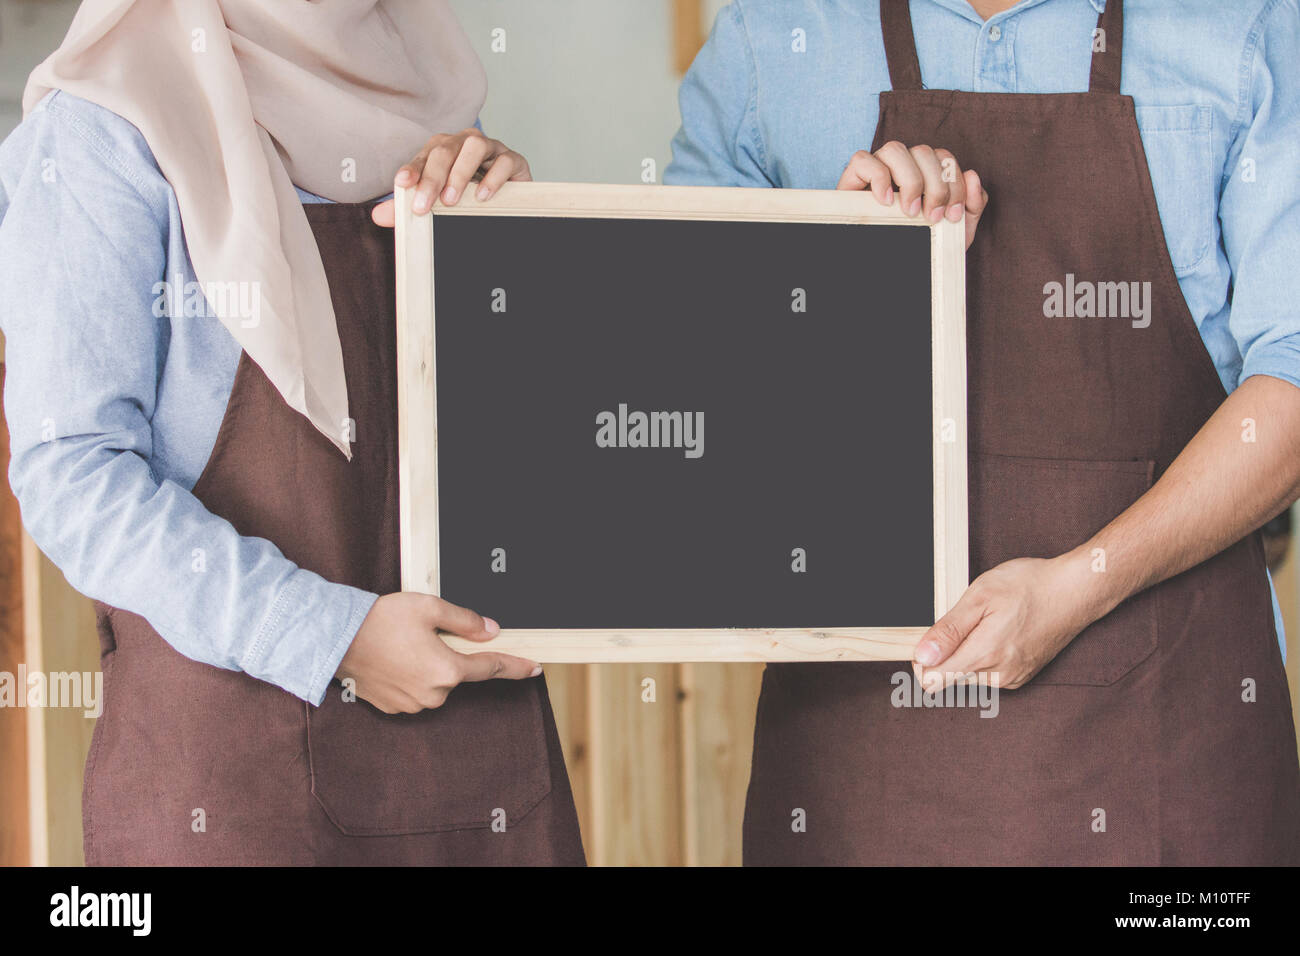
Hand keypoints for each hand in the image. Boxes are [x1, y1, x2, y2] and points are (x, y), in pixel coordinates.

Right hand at [337, 592, 538, 713]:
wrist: (334, 639)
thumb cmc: (381, 620)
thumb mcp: (430, 608)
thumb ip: (466, 620)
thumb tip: (491, 631)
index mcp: (447, 670)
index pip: (491, 668)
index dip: (516, 666)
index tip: (536, 668)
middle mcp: (433, 694)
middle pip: (457, 673)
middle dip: (448, 654)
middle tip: (422, 633)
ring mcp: (412, 705)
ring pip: (435, 682)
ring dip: (427, 665)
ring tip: (401, 643)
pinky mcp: (393, 708)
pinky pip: (414, 690)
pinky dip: (409, 675)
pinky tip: (392, 657)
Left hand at [371, 128, 531, 226]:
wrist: (509, 202)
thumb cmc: (469, 198)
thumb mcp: (438, 203)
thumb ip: (408, 208)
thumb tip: (378, 215)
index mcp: (444, 149)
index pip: (425, 154)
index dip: (413, 168)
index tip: (402, 184)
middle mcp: (465, 143)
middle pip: (445, 149)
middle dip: (432, 178)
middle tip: (424, 205)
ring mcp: (491, 149)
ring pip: (474, 146)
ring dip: (460, 173)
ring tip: (451, 200)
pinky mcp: (514, 160)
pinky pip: (504, 162)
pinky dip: (493, 178)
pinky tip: (483, 197)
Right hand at [837, 142, 988, 249]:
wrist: (891, 275)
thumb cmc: (919, 250)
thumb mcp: (954, 232)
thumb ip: (972, 207)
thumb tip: (973, 175)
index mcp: (924, 173)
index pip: (944, 158)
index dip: (954, 183)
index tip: (952, 216)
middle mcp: (901, 167)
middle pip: (924, 151)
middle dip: (936, 185)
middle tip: (932, 217)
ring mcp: (875, 170)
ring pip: (895, 149)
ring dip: (911, 180)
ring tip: (911, 211)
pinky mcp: (851, 180)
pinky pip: (863, 160)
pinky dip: (878, 177)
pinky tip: (886, 202)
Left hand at [912, 553, 1112, 690]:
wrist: (1075, 590)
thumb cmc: (1029, 586)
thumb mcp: (980, 596)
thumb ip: (948, 630)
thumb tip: (922, 657)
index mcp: (984, 655)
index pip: (932, 681)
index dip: (921, 659)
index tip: (927, 637)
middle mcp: (998, 676)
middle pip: (948, 680)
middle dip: (943, 655)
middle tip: (958, 622)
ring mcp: (1012, 678)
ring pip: (968, 677)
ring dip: (964, 654)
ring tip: (982, 624)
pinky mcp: (1022, 676)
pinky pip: (988, 675)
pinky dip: (983, 656)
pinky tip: (996, 632)